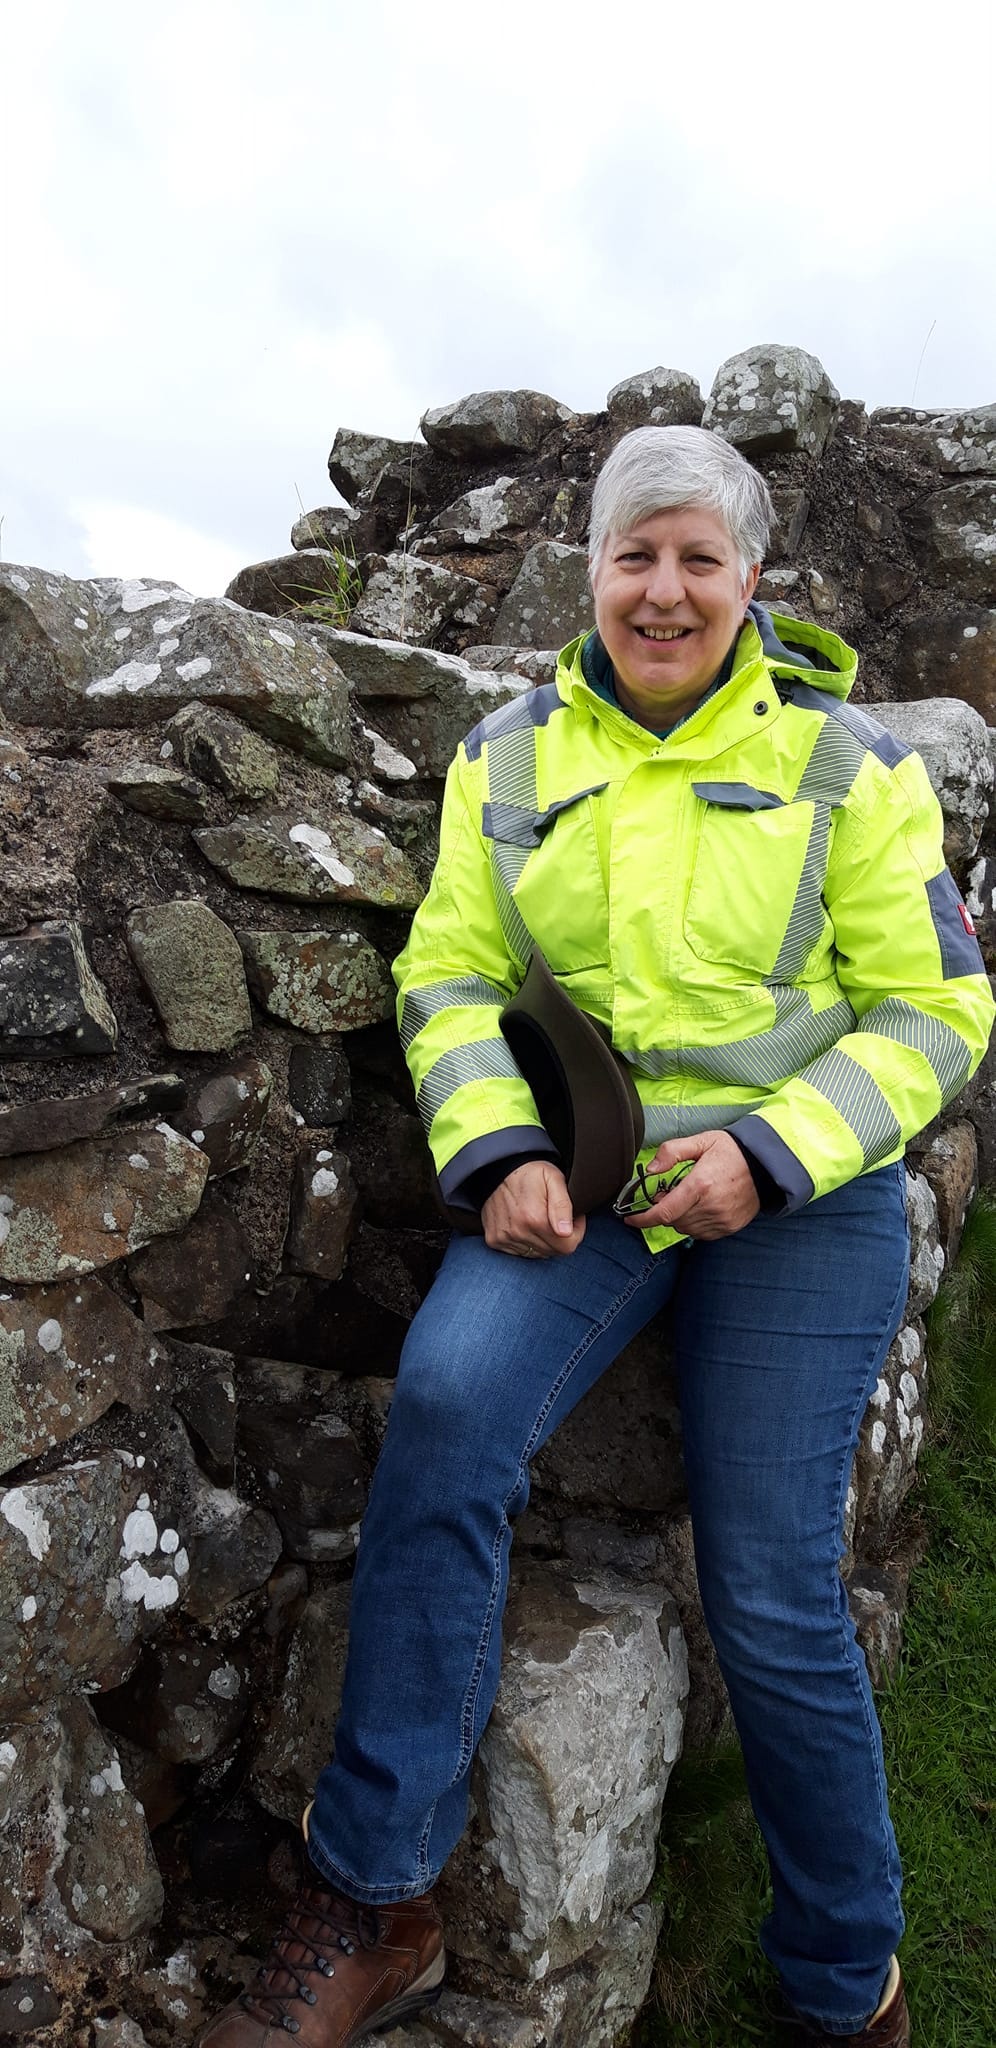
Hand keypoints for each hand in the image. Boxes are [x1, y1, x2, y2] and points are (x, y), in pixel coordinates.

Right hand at [481, 1161, 585, 1258]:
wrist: (497, 1168)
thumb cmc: (530, 1172)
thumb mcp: (554, 1179)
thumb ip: (563, 1206)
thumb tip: (566, 1232)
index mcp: (534, 1218)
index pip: (567, 1247)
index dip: (575, 1233)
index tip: (571, 1218)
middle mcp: (517, 1232)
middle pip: (552, 1251)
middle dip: (559, 1237)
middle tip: (555, 1216)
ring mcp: (504, 1238)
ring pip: (537, 1253)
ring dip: (542, 1240)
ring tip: (538, 1218)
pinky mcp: (494, 1240)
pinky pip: (520, 1253)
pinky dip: (526, 1242)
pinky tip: (524, 1224)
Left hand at [622, 1131, 759, 1239]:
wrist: (765, 1165)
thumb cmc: (732, 1151)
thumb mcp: (701, 1141)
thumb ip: (672, 1152)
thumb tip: (650, 1169)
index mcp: (700, 1185)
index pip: (664, 1212)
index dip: (643, 1219)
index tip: (630, 1219)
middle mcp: (711, 1206)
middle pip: (673, 1221)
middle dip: (664, 1210)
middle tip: (669, 1193)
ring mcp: (722, 1219)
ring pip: (686, 1229)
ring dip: (679, 1217)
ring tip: (688, 1198)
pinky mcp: (730, 1227)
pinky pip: (702, 1234)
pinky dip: (694, 1224)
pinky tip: (700, 1207)